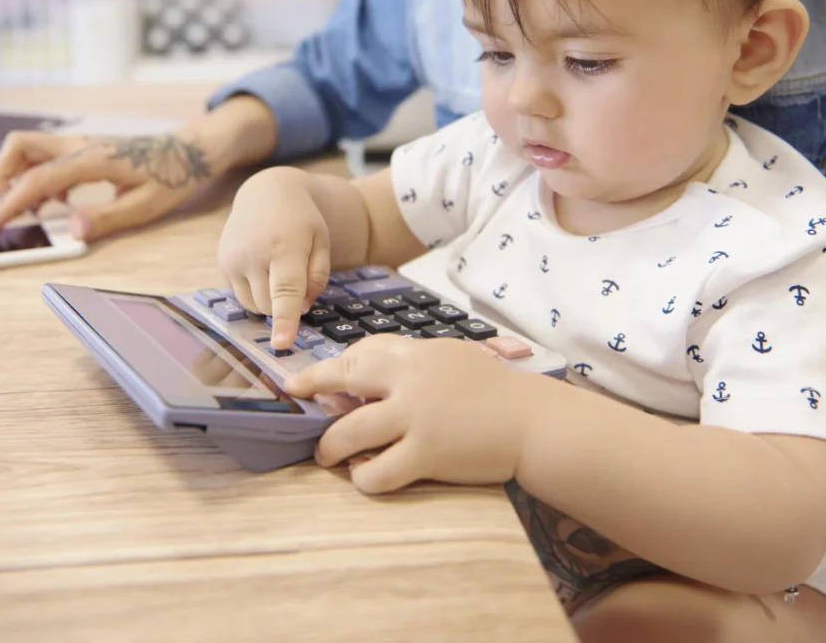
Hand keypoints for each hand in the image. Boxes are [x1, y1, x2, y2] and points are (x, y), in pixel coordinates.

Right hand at [0, 131, 213, 240]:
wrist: (192, 151)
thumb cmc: (173, 176)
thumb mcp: (147, 206)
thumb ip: (108, 218)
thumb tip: (74, 231)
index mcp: (93, 160)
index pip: (36, 180)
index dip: (8, 205)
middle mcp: (81, 145)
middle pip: (19, 146)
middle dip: (3, 177)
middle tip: (15, 211)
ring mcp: (82, 143)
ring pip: (29, 147)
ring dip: (20, 176)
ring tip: (41, 209)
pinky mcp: (86, 147)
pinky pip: (47, 155)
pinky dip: (40, 175)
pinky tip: (62, 200)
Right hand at [217, 167, 331, 349]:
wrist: (268, 192)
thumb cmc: (302, 219)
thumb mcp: (321, 242)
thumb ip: (317, 277)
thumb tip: (301, 308)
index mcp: (286, 248)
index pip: (285, 291)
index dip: (284, 320)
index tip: (281, 344)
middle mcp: (254, 254)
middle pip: (270, 304)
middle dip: (285, 306)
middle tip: (297, 280)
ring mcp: (234, 259)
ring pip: (253, 305)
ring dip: (270, 301)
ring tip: (279, 271)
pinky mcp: (223, 263)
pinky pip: (241, 296)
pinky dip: (256, 292)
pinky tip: (264, 269)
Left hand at [285, 334, 538, 493]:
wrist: (529, 419)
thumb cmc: (493, 389)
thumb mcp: (453, 356)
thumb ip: (413, 361)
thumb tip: (371, 369)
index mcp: (417, 354)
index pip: (363, 349)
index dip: (334, 364)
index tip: (315, 375)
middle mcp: (410, 380)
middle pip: (344, 377)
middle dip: (313, 385)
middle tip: (296, 395)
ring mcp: (415, 417)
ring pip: (348, 432)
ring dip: (329, 447)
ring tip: (325, 454)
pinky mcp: (425, 454)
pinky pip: (376, 472)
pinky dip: (363, 476)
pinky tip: (366, 474)